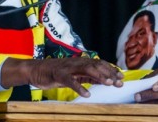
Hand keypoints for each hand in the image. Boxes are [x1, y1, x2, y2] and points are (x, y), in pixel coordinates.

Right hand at [1, 57, 123, 97]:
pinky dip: (79, 87)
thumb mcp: (74, 75)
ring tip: (108, 83)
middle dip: (108, 73)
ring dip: (98, 76)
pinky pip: (70, 81)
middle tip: (119, 82)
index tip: (122, 78)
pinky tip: (87, 94)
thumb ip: (88, 76)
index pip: (99, 64)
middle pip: (95, 65)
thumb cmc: (55, 73)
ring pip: (85, 69)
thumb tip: (104, 80)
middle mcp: (75, 63)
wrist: (35, 70)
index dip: (111, 70)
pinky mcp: (58, 75)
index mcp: (80, 62)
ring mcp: (67, 68)